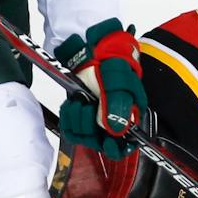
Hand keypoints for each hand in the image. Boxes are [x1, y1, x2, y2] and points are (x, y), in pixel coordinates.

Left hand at [57, 19, 145, 159]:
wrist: (93, 50)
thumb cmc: (113, 63)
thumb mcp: (119, 82)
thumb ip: (118, 105)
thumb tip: (115, 130)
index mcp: (128, 117)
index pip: (125, 144)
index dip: (117, 148)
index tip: (109, 144)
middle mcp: (111, 122)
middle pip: (101, 143)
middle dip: (91, 127)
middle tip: (89, 108)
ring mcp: (94, 120)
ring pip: (84, 136)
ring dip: (79, 118)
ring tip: (81, 100)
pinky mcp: (78, 115)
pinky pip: (70, 129)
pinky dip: (68, 117)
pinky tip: (72, 104)